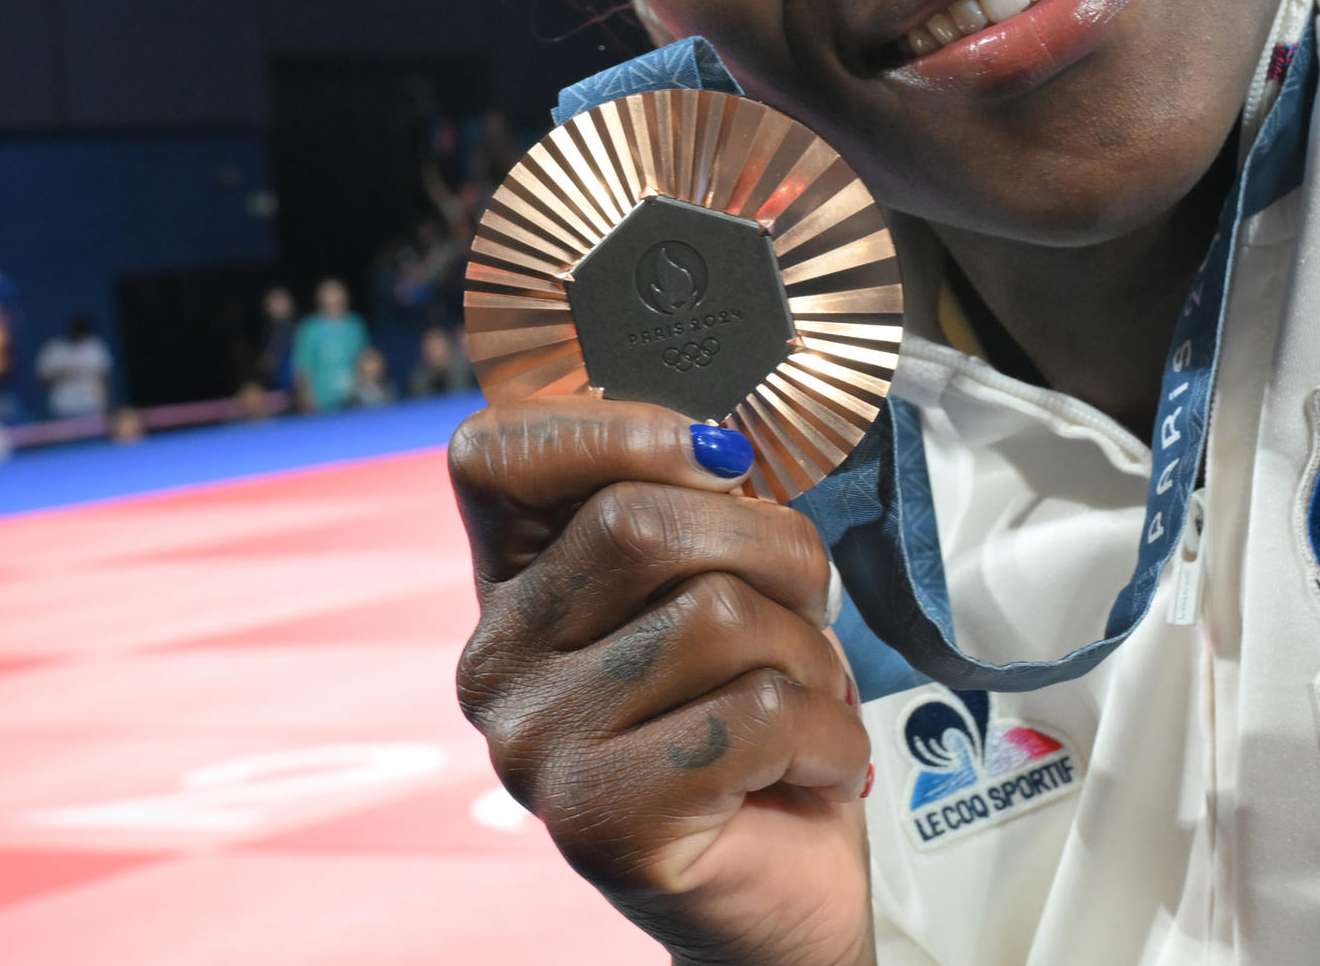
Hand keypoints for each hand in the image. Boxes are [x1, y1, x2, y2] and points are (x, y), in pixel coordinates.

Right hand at [451, 400, 874, 965]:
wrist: (779, 895)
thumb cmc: (752, 721)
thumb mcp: (714, 584)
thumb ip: (693, 505)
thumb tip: (726, 442)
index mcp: (511, 585)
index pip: (494, 452)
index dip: (611, 425)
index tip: (720, 453)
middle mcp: (497, 662)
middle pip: (638, 522)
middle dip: (770, 546)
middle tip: (809, 601)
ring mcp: (536, 746)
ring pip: (714, 615)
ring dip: (808, 654)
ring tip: (806, 699)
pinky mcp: (601, 822)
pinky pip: (754, 714)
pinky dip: (825, 731)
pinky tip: (816, 763)